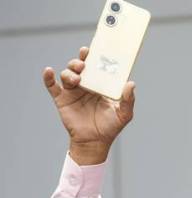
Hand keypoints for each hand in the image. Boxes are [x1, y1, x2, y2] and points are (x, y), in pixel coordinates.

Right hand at [43, 47, 134, 164]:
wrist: (95, 143)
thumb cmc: (110, 127)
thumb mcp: (123, 114)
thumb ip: (128, 100)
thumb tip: (131, 84)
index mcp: (100, 84)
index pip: (97, 66)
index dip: (96, 56)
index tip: (97, 49)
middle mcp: (86, 85)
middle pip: (80, 66)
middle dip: (81, 60)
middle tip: (84, 62)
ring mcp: (73, 91)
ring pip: (67, 74)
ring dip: (70, 72)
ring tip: (76, 79)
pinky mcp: (61, 99)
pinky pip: (51, 86)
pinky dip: (48, 78)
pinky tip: (49, 71)